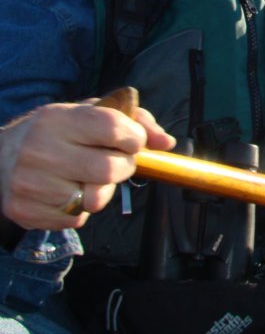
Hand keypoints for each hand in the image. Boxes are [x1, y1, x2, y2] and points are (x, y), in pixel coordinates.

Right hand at [0, 100, 174, 230]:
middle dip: (124, 167)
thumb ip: (133, 120)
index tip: (132, 141)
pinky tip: (68, 191)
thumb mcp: (88, 114)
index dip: (133, 137)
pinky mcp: (28, 212)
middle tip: (116, 161)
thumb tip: (167, 142)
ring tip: (89, 177)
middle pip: (109, 169)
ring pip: (95, 200)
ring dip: (102, 190)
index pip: (111, 127)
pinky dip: (82, 208)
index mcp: (58, 119)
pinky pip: (78, 219)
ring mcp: (32, 184)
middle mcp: (42, 150)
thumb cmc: (56, 133)